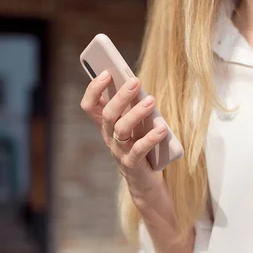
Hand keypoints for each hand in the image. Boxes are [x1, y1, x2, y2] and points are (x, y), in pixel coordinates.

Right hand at [80, 70, 168, 197]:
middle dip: (120, 96)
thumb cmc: (141, 145)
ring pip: (121, 129)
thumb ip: (133, 107)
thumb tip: (136, 84)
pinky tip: (162, 128)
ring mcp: (118, 151)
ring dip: (136, 113)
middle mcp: (108, 137)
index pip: (90, 105)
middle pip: (108, 114)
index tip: (106, 72)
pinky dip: (151, 137)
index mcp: (106, 125)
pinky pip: (138, 149)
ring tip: (151, 101)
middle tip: (135, 81)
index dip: (94, 88)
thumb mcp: (135, 124)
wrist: (145, 180)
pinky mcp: (131, 164)